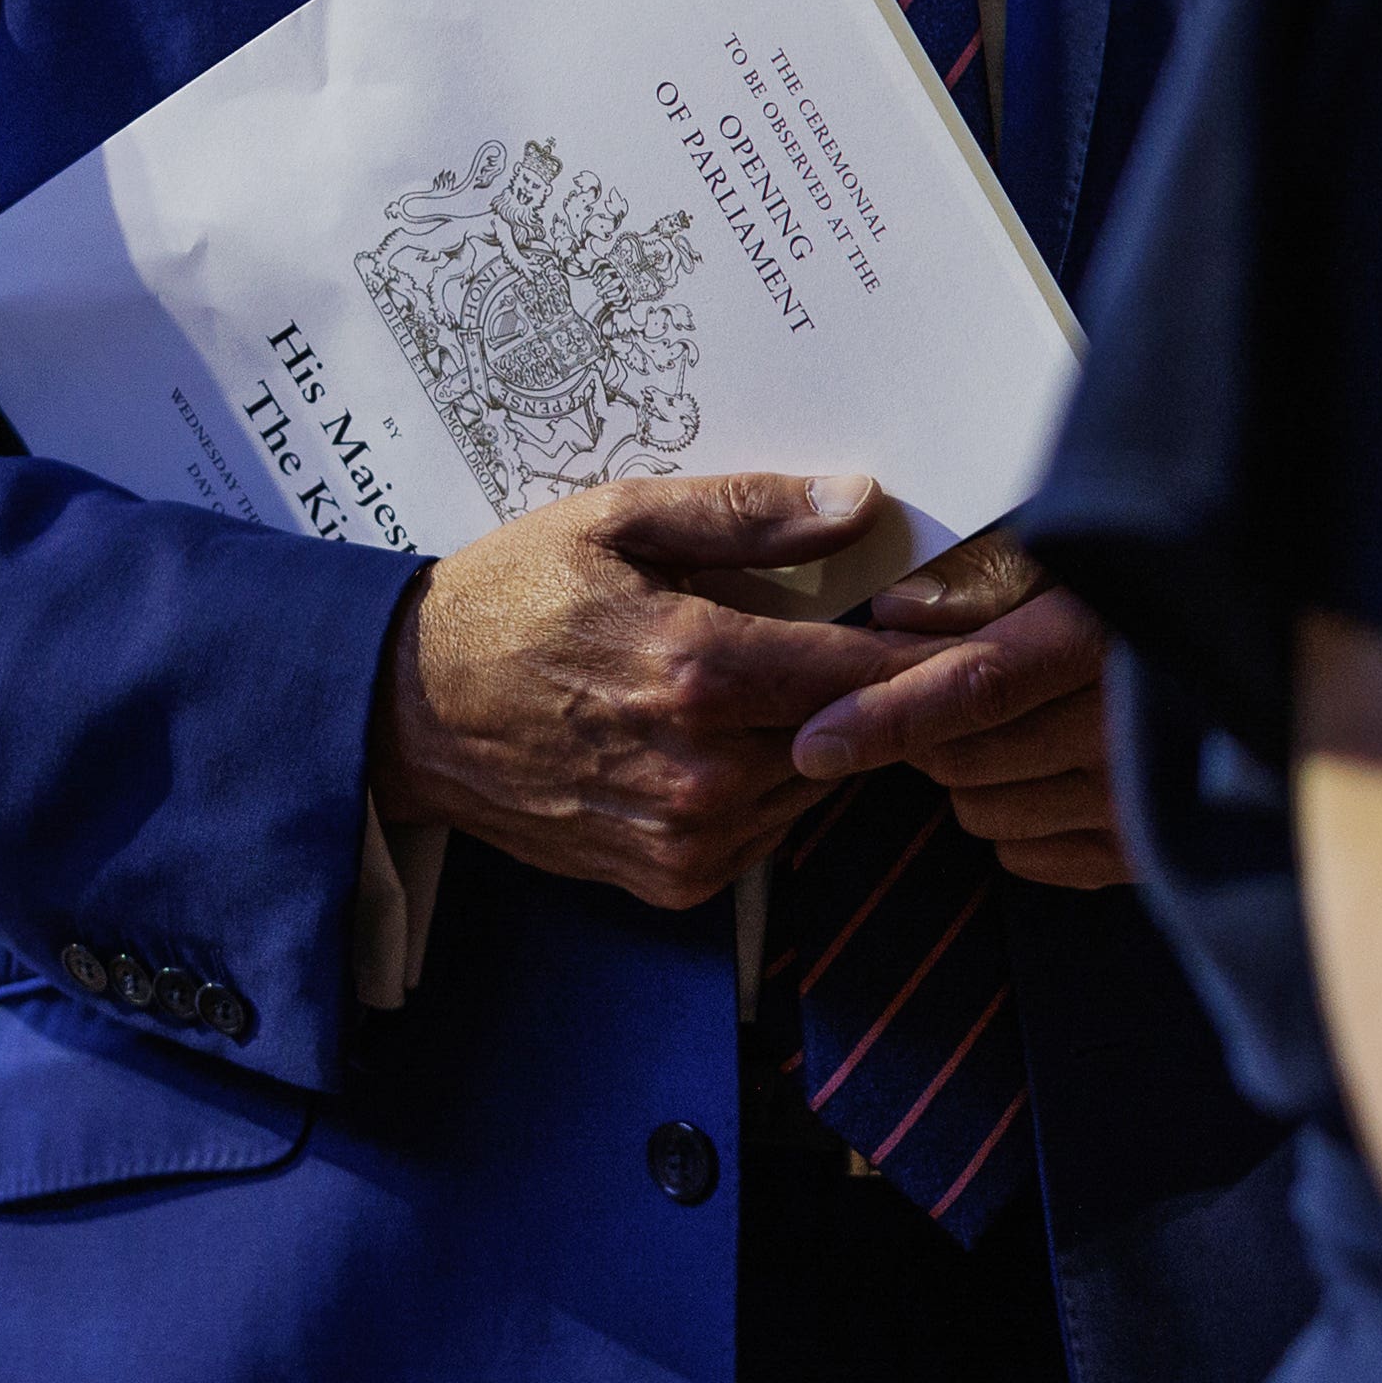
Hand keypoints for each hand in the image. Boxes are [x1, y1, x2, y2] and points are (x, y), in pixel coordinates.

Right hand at [368, 470, 943, 908]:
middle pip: (852, 732)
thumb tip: (858, 501)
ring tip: (778, 683)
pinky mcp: (673, 881)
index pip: (865, 668)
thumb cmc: (509, 601)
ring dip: (818, 738)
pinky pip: (770, 832)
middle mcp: (704, 769)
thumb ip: (746, 513)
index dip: (928, 649)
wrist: (406, 712)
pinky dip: (769, 785)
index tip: (975, 629)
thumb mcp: (615, 520)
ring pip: (818, 786)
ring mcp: (690, 837)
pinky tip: (724, 738)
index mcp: (698, 669)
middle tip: (868, 639)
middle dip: (869, 689)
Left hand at [789, 530, 1131, 890]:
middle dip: (928, 729)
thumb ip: (988, 580)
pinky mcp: (1146, 854)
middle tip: (946, 686)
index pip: (976, 685)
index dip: (885, 715)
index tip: (813, 741)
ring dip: (972, 774)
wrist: (1260, 654)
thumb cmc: (1157, 590)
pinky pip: (1030, 856)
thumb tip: (897, 614)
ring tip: (1015, 723)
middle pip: (965, 756)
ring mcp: (1139, 804)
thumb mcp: (1079, 555)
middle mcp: (1124, 732)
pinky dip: (1015, 818)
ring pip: (985, 811)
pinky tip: (1045, 771)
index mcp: (1103, 639)